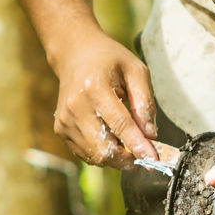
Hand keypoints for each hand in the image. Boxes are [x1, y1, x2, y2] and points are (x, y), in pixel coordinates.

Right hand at [51, 32, 157, 169]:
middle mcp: (75, 106)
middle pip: (104, 147)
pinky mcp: (60, 128)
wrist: (74, 55)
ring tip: (128, 147)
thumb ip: (145, 102)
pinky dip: (102, 154)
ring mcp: (65, 120)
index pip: (120, 125)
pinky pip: (85, 153)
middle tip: (144, 158)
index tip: (154, 159)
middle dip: (127, 159)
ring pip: (94, 156)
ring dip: (116, 158)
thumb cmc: (109, 61)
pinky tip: (112, 142)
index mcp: (95, 88)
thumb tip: (150, 135)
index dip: (138, 145)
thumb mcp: (136, 71)